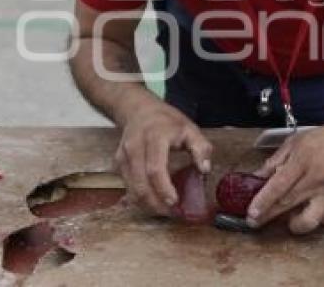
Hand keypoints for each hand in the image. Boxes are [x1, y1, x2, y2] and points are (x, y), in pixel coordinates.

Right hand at [113, 94, 212, 215]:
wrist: (138, 110)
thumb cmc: (166, 121)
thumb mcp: (189, 128)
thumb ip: (200, 148)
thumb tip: (205, 169)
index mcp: (154, 138)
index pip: (155, 168)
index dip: (163, 188)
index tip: (175, 202)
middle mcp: (135, 148)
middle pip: (140, 183)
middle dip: (155, 203)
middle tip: (172, 213)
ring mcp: (123, 156)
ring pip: (132, 189)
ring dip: (147, 204)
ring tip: (165, 211)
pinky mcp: (118, 164)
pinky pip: (128, 186)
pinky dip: (140, 198)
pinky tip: (154, 202)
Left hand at [246, 122, 323, 233]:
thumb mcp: (296, 143)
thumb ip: (275, 162)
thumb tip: (255, 179)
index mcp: (305, 159)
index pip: (280, 185)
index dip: (263, 201)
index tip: (251, 213)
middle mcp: (320, 178)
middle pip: (289, 204)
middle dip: (269, 216)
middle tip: (255, 222)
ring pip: (309, 221)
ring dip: (294, 224)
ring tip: (289, 218)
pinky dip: (314, 215)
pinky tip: (312, 205)